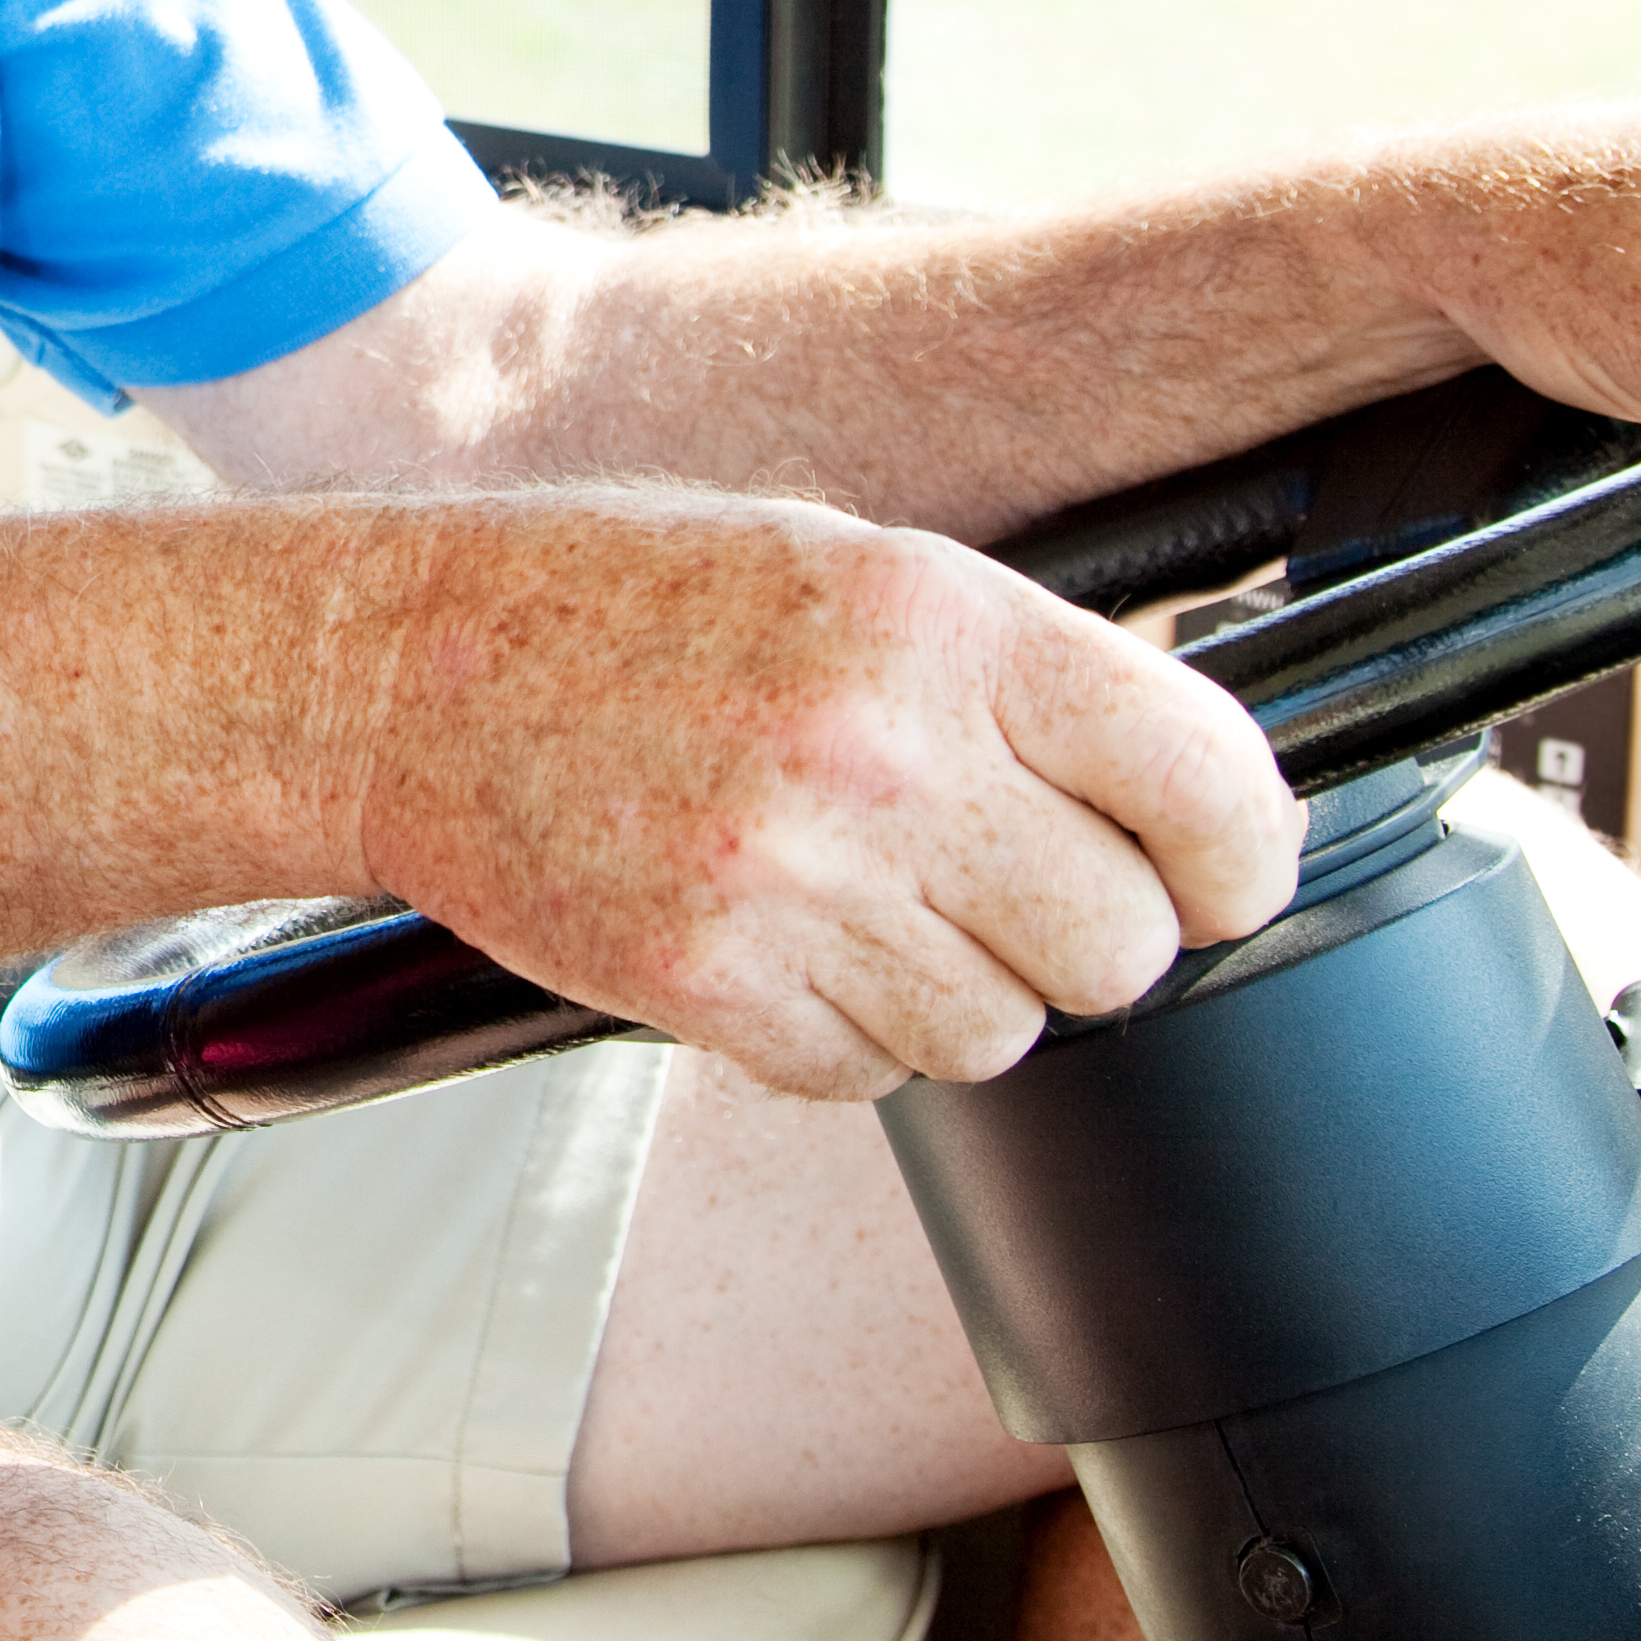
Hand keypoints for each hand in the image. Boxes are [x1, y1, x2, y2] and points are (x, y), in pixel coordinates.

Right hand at [337, 490, 1297, 1098]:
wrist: (403, 669)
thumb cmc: (630, 601)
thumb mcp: (848, 565)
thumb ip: (1014, 672)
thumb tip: (1180, 797)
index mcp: (939, 618)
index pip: (1203, 783)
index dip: (1237, 856)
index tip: (1212, 876)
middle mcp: (882, 749)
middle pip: (1120, 947)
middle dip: (1080, 935)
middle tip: (998, 885)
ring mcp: (791, 878)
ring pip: (1000, 1032)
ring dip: (954, 990)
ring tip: (853, 897)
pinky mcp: (708, 982)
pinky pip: (868, 1075)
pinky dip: (840, 1032)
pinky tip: (770, 936)